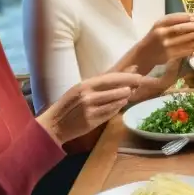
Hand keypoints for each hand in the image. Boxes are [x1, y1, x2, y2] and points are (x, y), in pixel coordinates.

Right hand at [36, 68, 151, 144]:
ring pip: (116, 102)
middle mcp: (88, 96)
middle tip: (138, 85)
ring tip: (129, 94)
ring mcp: (91, 110)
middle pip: (117, 89)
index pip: (111, 78)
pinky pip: (111, 113)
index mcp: (85, 85)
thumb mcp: (81, 88)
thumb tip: (124, 70)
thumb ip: (101, 81)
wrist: (54, 124)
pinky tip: (120, 104)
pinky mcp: (93, 121)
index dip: (127, 76)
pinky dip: (118, 107)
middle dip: (130, 86)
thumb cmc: (69, 104)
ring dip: (125, 98)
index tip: (138, 76)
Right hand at [144, 13, 193, 63]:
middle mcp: (162, 33)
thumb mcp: (161, 26)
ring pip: (185, 40)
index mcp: (160, 24)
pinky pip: (185, 49)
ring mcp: (166, 45)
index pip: (177, 18)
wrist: (144, 54)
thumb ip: (175, 22)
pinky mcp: (169, 56)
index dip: (191, 16)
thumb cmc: (156, 37)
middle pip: (183, 28)